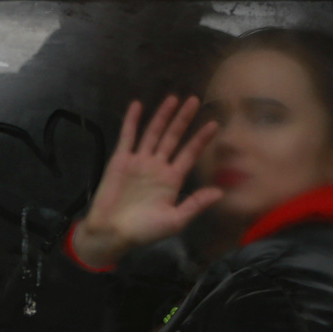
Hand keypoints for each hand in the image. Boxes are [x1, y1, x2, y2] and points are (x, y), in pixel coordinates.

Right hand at [72, 95, 222, 268]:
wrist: (113, 233)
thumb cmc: (144, 230)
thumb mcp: (175, 220)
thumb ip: (195, 204)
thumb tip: (220, 192)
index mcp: (172, 180)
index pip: (190, 154)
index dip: (201, 139)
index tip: (214, 124)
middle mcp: (157, 166)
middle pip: (173, 137)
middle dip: (184, 119)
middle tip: (195, 100)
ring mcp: (139, 161)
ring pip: (153, 133)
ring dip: (162, 116)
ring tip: (173, 98)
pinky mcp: (120, 160)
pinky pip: (128, 136)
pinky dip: (132, 121)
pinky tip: (138, 105)